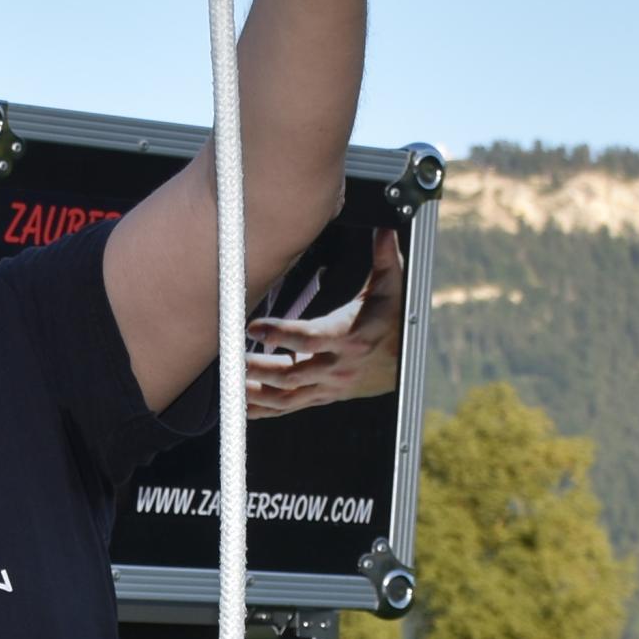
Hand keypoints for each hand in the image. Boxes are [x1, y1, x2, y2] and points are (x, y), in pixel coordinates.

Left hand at [245, 230, 403, 415]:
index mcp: (350, 336)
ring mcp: (330, 385)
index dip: (281, 334)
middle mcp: (338, 366)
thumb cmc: (396, 321)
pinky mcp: (324, 395)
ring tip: (232, 384)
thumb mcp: (393, 287)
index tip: (254, 327)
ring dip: (258, 393)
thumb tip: (385, 229)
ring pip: (289, 396)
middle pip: (292, 372)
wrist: (406, 364)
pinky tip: (246, 406)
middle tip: (232, 359)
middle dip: (259, 368)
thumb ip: (385, 257)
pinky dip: (267, 409)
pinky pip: (292, 406)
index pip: (310, 338)